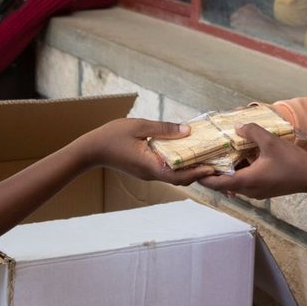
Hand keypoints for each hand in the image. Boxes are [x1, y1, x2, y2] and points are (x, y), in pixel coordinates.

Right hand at [83, 118, 213, 184]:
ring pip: (174, 176)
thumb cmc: (112, 136)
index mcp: (151, 165)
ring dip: (190, 170)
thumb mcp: (139, 126)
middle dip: (199, 173)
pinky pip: (166, 171)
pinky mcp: (144, 170)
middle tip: (216, 164)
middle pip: (180, 179)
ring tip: (206, 159)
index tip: (213, 167)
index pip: (179, 175)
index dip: (198, 173)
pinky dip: (179, 166)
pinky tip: (186, 154)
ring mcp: (147, 173)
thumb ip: (164, 129)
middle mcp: (151, 173)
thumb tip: (188, 130)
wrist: (90, 150)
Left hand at [201, 123, 306, 198]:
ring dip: (228, 172)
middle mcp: (248, 190)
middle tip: (206, 156)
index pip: (216, 184)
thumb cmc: (291, 161)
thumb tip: (237, 127)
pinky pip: (245, 182)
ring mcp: (256, 192)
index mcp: (245, 181)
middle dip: (213, 172)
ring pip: (234, 183)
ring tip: (222, 155)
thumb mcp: (270, 142)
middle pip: (223, 185)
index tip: (193, 167)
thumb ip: (252, 132)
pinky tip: (243, 158)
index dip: (202, 177)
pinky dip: (239, 172)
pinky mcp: (264, 190)